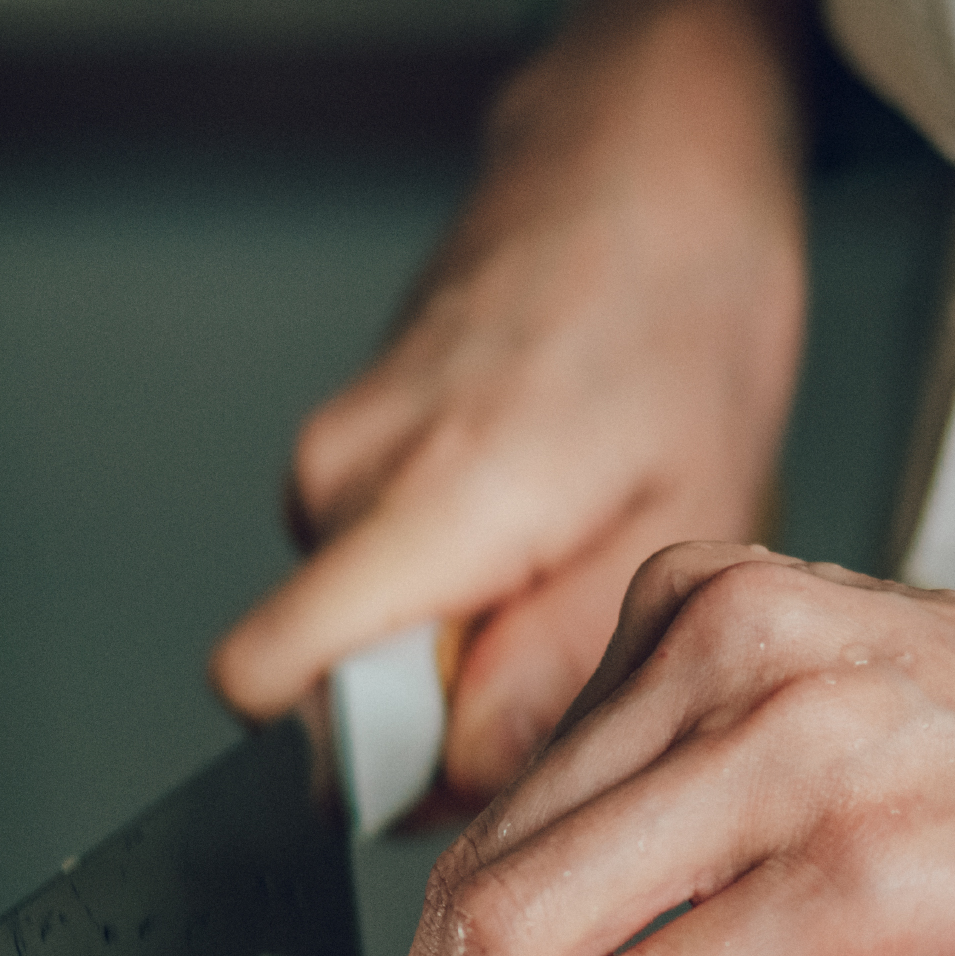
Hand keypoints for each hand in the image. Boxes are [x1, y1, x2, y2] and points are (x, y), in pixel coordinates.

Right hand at [210, 0, 810, 802]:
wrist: (647, 171)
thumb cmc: (681, 325)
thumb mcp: (681, 526)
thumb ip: (559, 673)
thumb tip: (466, 784)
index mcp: (421, 504)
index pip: (274, 694)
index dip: (398, 762)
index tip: (506, 748)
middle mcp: (342, 477)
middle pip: (329, 689)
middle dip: (446, 713)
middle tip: (577, 641)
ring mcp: (331, 457)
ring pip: (365, 639)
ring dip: (467, 643)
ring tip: (574, 554)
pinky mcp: (344, 448)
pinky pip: (380, 579)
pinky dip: (463, 584)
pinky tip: (546, 515)